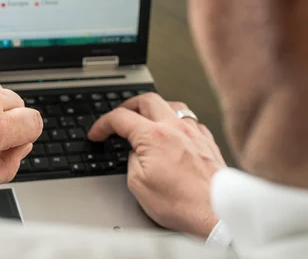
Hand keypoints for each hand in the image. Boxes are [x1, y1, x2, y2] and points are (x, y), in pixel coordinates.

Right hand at [88, 93, 226, 237]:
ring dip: (154, 108)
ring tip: (146, 118)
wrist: (217, 215)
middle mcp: (175, 128)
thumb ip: (131, 160)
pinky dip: (176, 121)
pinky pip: (190, 120)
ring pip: (172, 105)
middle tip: (119, 117)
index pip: (120, 118)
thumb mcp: (138, 185)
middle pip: (146, 100)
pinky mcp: (208, 142)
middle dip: (127, 106)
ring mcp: (194, 133)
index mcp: (153, 137)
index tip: (97, 133)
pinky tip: (174, 132)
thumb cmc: (183, 204)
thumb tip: (134, 153)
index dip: (103, 124)